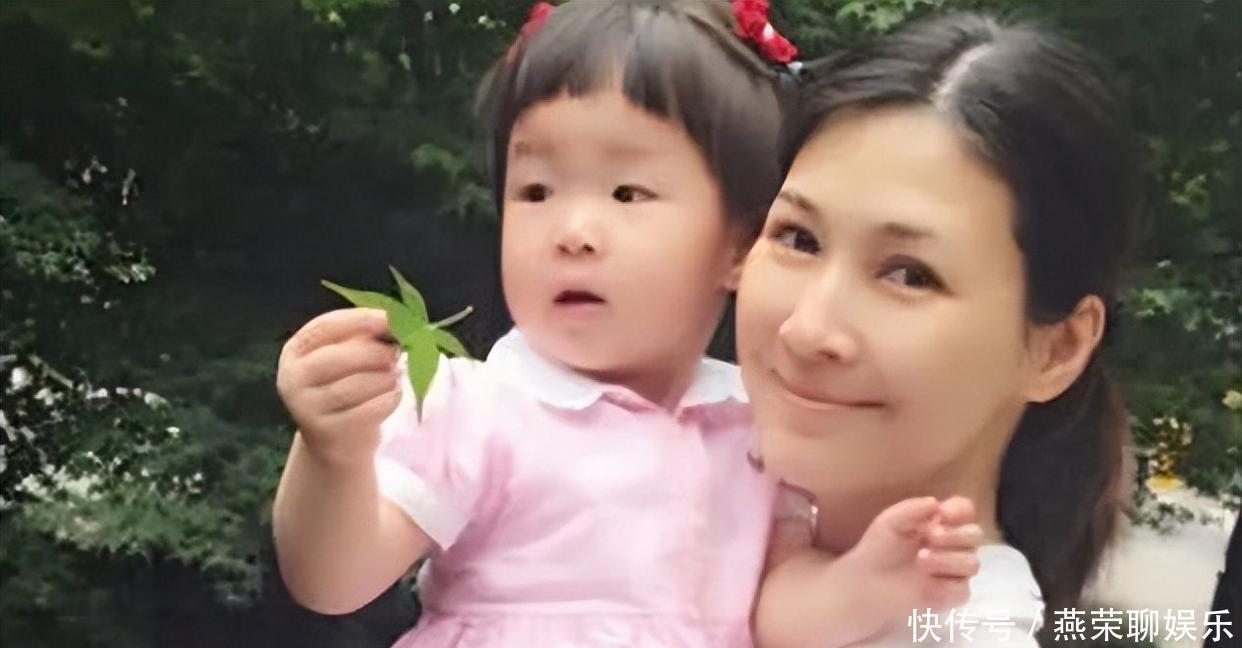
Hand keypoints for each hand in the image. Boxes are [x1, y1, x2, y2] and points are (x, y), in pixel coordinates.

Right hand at [276, 308, 401, 465]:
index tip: (386, 318)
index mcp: (296, 351)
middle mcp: (292, 379)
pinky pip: (367, 410)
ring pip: (354, 386)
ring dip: (384, 378)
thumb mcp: (347, 358)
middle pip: (338, 358)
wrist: (337, 440)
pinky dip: (388, 400)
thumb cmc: (346, 387)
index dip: (357, 320)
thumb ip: (364, 337)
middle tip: (395, 353)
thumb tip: (398, 321)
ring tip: (393, 377)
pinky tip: (392, 396)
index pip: (324, 327)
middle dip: (373, 353)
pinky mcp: (327, 433)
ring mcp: (306, 408)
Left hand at [841, 496, 983, 635]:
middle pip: (975, 535)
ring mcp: (956, 571)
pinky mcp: (953, 595)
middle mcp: (954, 545)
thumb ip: (912, 509)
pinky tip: (927, 583)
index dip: (960, 510)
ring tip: (920, 559)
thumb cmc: (880, 548)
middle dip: (955, 534)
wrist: (867, 581)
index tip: (943, 513)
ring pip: (971, 563)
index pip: (965, 511)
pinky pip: (962, 590)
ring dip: (947, 559)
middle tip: (930, 535)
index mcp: (942, 523)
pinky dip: (946, 585)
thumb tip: (936, 502)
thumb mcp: (890, 522)